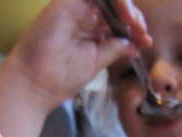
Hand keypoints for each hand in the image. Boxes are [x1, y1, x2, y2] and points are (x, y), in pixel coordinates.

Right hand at [11, 0, 151, 109]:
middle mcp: (85, 16)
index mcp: (92, 32)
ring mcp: (76, 7)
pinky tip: (124, 13)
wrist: (36, 83)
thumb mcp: (97, 62)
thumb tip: (135, 44)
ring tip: (134, 24)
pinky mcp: (68, 1)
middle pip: (116, 4)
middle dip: (134, 16)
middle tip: (141, 33)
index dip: (135, 27)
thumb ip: (115, 49)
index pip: (119, 20)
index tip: (145, 41)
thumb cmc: (61, 78)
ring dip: (126, 5)